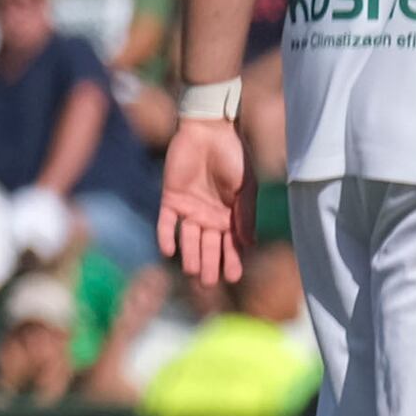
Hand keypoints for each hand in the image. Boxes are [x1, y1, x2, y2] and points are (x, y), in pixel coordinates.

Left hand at [157, 114, 251, 287]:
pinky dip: (166, 236)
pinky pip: (166, 222)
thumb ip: (245, 214)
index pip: (231, 244)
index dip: (232, 260)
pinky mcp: (170, 198)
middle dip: (209, 265)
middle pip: (208, 246)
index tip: (233, 277)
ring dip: (190, 256)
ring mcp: (189, 208)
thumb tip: (249, 244)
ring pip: (188, 239)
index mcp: (230, 216)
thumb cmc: (234, 156)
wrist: (209, 131)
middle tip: (209, 284)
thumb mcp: (245, 187)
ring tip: (193, 274)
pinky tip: (168, 251)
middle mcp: (209, 216)